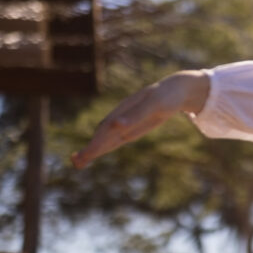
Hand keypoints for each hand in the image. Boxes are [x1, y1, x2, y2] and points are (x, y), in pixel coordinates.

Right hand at [71, 71, 208, 168]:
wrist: (177, 89)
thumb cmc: (167, 95)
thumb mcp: (154, 104)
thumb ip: (136, 115)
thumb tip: (116, 126)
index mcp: (123, 110)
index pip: (105, 130)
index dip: (95, 143)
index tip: (84, 155)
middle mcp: (121, 117)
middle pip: (102, 135)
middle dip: (90, 149)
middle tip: (75, 163)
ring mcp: (127, 122)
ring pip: (107, 138)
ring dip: (94, 149)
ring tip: (79, 162)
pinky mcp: (133, 127)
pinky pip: (116, 138)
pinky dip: (106, 146)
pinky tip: (97, 151)